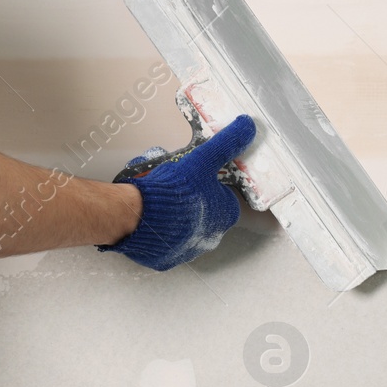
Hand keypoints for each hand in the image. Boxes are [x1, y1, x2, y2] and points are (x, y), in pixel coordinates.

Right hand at [99, 115, 255, 271]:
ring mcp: (188, 250)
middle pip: (204, 211)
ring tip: (157, 197)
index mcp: (227, 215)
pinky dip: (157, 230)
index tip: (195, 175)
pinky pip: (164, 242)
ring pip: (184, 227)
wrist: (139, 217)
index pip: (224, 196)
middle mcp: (212, 236)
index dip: (208, 183)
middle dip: (189, 197)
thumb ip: (226, 143)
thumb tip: (247, 127)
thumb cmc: (175, 192)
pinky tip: (149, 216)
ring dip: (174, 214)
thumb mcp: (203, 160)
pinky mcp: (166, 259)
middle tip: (171, 182)